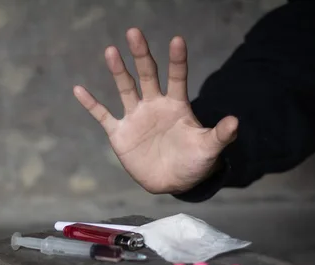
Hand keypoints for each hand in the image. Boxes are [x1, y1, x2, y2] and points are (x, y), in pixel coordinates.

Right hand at [73, 28, 238, 193]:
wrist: (172, 181)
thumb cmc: (194, 162)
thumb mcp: (209, 149)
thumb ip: (221, 134)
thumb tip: (236, 121)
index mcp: (177, 105)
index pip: (178, 77)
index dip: (177, 60)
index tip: (177, 40)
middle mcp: (154, 105)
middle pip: (147, 75)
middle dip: (141, 55)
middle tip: (134, 32)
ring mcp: (135, 117)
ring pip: (125, 88)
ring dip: (118, 71)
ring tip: (110, 50)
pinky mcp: (120, 133)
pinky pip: (102, 115)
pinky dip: (90, 104)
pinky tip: (78, 89)